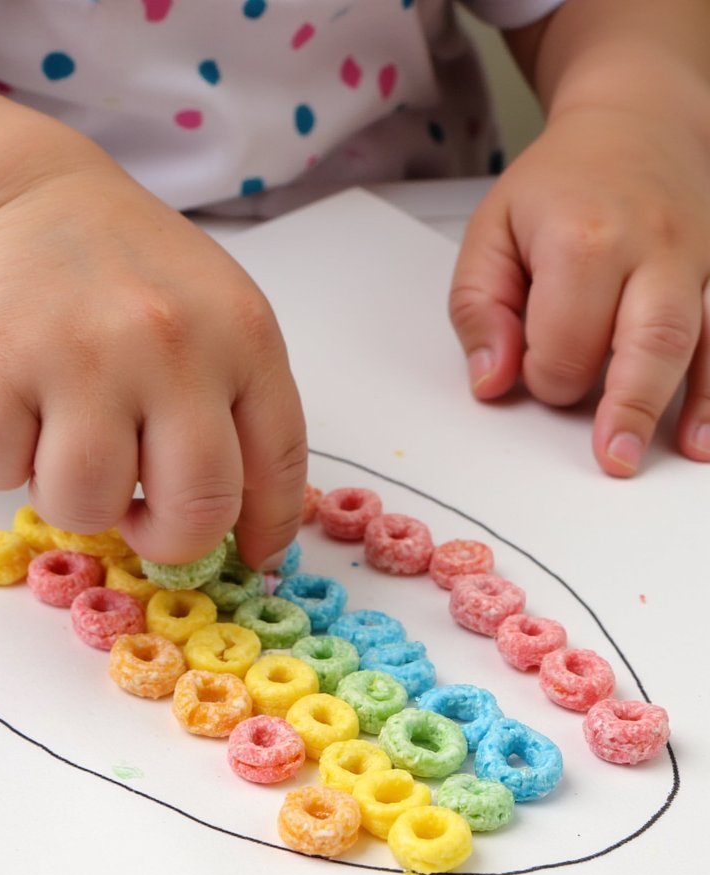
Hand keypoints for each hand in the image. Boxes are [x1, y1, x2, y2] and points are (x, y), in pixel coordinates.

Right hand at [0, 118, 305, 565]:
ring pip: (88, 505)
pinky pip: (1, 470)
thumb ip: (242, 412)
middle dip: (168, 538)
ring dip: (76, 499)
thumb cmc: (131, 272)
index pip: (275, 467)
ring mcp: (82, 354)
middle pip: (193, 509)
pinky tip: (22, 413)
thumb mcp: (222, 318)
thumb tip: (251, 532)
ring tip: (72, 444)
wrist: (27, 196)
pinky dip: (4, 461)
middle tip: (143, 515)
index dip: (263, 529)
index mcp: (243, 337)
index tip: (248, 554)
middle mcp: (172, 346)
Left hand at [449, 105, 709, 474]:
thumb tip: (492, 382)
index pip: (565, 339)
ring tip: (680, 452)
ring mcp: (698, 259)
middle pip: (648, 338)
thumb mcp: (491, 233)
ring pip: (703, 339)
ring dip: (695, 404)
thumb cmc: (559, 185)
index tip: (536, 369)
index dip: (545, 372)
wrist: (635, 122)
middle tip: (614, 459)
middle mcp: (652, 246)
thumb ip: (480, 311)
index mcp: (582, 238)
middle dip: (631, 406)